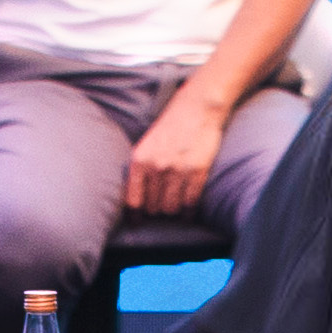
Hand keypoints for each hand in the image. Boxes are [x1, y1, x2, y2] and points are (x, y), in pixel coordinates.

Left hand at [121, 87, 230, 213]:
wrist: (196, 109)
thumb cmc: (169, 128)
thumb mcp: (146, 145)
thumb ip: (140, 170)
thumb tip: (136, 200)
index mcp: (139, 160)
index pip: (133, 200)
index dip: (135, 215)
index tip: (138, 222)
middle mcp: (156, 167)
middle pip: (153, 207)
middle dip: (156, 210)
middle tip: (160, 208)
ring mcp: (178, 170)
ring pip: (171, 208)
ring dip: (172, 210)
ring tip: (173, 206)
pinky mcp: (198, 172)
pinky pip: (190, 203)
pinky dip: (188, 211)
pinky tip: (187, 211)